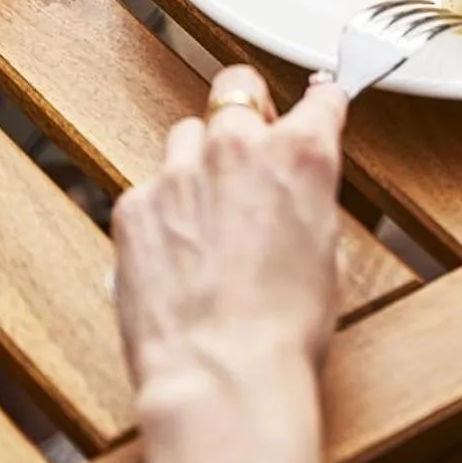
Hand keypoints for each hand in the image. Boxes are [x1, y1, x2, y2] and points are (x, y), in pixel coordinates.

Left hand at [112, 65, 347, 408]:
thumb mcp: (327, 255)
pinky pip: (150, 190)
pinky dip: (163, 212)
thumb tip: (294, 199)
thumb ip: (308, 202)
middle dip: (246, 110)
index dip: (322, 103)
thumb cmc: (285, 330)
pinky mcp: (133, 206)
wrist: (221, 374)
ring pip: (187, 136)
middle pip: (237, 88)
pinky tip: (177, 256)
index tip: (317, 107)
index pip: (321, 98)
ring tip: (208, 214)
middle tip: (251, 148)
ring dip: (199, 161)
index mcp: (301, 155)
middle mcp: (237, 148)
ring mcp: (178, 172)